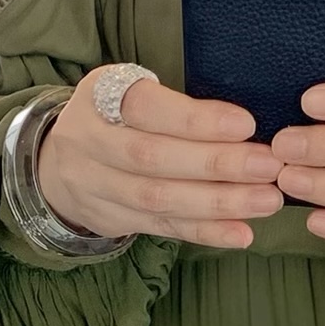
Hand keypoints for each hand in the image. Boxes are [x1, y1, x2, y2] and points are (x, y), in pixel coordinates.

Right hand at [37, 69, 283, 249]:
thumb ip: (175, 106)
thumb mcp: (130, 92)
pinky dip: (204, 232)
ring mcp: (95, 186)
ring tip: (266, 200)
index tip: (246, 124)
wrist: (56, 161)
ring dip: (218, 202)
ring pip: (159, 198)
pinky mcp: (111, 219)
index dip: (195, 119)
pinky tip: (241, 233)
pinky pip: (162, 228)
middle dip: (216, 163)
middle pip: (153, 158)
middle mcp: (89, 141)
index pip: (146, 107)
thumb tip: (247, 126)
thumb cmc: (116, 118)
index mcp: (99, 96)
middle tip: (268, 166)